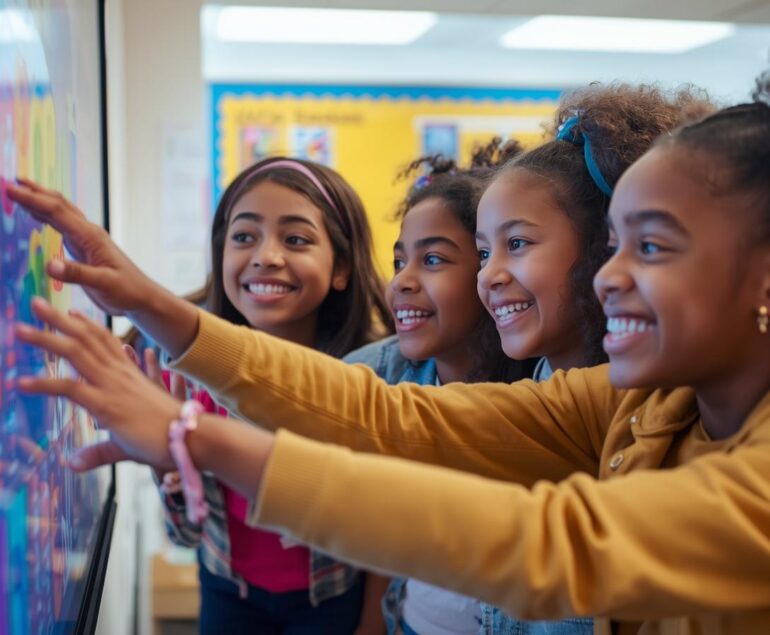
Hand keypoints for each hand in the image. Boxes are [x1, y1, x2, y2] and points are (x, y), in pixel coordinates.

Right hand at [6, 178, 160, 315]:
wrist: (142, 297)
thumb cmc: (127, 291)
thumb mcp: (104, 284)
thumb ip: (78, 274)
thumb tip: (49, 265)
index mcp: (91, 237)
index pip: (57, 212)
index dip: (32, 199)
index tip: (10, 189)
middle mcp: (88, 233)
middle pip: (58, 205)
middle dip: (34, 192)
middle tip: (10, 182)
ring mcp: (86, 240)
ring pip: (60, 213)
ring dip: (39, 200)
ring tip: (19, 191)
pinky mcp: (84, 249)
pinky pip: (62, 226)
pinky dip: (46, 216)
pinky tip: (35, 215)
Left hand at [16, 297, 181, 470]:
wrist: (192, 438)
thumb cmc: (169, 436)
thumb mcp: (129, 437)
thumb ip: (97, 449)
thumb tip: (72, 462)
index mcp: (130, 375)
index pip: (105, 342)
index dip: (87, 326)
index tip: (72, 311)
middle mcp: (119, 375)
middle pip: (84, 340)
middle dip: (58, 320)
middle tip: (36, 303)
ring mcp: (112, 387)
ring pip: (75, 354)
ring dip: (45, 340)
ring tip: (19, 329)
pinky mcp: (107, 405)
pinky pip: (70, 389)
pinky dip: (45, 385)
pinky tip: (22, 383)